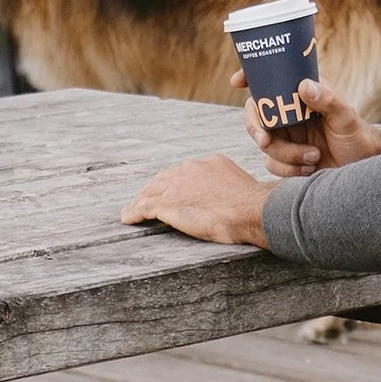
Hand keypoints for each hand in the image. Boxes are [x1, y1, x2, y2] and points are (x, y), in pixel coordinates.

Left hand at [120, 153, 274, 245]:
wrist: (250, 210)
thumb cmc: (252, 206)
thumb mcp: (240, 188)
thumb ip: (227, 189)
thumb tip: (231, 200)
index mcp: (209, 163)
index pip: (184, 172)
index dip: (174, 182)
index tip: (170, 191)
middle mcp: (190, 169)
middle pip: (163, 179)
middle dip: (153, 189)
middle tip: (144, 199)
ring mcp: (177, 186)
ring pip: (150, 192)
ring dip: (138, 202)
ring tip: (130, 211)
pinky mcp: (168, 204)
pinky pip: (144, 208)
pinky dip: (133, 213)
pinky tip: (128, 219)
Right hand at [234, 71, 380, 176]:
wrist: (362, 168)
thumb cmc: (358, 136)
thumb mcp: (345, 116)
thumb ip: (327, 100)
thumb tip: (303, 86)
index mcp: (300, 96)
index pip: (270, 81)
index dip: (250, 77)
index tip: (237, 81)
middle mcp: (288, 114)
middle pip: (256, 116)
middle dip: (256, 128)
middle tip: (265, 140)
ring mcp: (286, 137)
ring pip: (264, 145)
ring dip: (286, 155)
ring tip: (314, 157)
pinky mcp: (286, 159)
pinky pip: (271, 165)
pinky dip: (289, 169)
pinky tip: (310, 168)